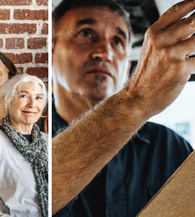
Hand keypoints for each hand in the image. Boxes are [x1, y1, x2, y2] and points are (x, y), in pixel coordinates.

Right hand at [122, 0, 194, 117]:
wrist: (137, 99)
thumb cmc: (148, 75)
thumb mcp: (152, 50)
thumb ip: (170, 35)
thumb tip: (191, 24)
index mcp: (154, 33)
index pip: (178, 10)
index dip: (193, 4)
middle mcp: (161, 41)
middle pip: (193, 21)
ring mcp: (171, 55)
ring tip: (193, 51)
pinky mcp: (180, 69)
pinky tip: (194, 63)